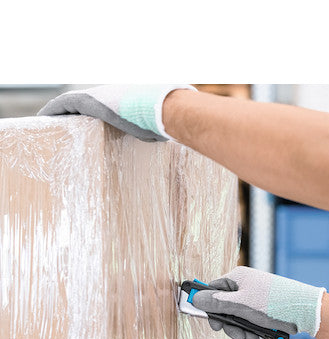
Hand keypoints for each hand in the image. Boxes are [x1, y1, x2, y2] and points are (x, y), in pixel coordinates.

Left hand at [38, 84, 195, 141]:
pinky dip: (54, 112)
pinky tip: (45, 120)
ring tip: (53, 127)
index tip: (90, 127)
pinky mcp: (90, 101)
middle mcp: (112, 94)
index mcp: (127, 101)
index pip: (106, 106)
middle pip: (87, 105)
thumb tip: (178, 148)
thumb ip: (162, 133)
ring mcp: (101, 96)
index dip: (96, 115)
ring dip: (63, 115)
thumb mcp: (166, 127)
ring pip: (74, 105)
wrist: (168, 110)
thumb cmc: (171, 122)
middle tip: (67, 130)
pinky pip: (65, 105)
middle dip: (76, 116)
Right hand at [192, 266, 325, 338]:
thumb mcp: (241, 305)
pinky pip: (250, 320)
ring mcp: (255, 297)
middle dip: (228, 323)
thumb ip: (217, 302)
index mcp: (237, 277)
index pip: (213, 289)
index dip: (208, 306)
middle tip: (234, 335)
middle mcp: (245, 285)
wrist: (305, 311)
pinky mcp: (264, 308)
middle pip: (225, 306)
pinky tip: (257, 338)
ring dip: (241, 330)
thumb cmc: (274, 303)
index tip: (209, 321)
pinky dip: (252, 330)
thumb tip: (195, 297)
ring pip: (238, 316)